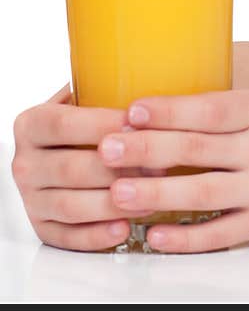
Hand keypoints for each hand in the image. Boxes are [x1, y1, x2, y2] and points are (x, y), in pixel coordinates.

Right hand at [12, 84, 157, 250]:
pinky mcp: (44, 226)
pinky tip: (124, 228)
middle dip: (119, 169)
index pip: (63, 124)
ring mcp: (32, 197)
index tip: (141, 126)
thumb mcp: (94, 95)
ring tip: (152, 197)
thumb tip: (153, 73)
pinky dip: (96, 236)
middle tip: (160, 166)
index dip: (103, 126)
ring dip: (115, 203)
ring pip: (71, 206)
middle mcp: (25, 161)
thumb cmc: (98, 120)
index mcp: (33, 124)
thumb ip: (108, 87)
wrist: (78, 148)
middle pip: (71, 169)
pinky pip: (67, 237)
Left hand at [97, 89, 248, 252]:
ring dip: (158, 193)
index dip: (169, 110)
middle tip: (106, 150)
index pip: (210, 110)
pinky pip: (220, 233)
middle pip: (199, 148)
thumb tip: (141, 117)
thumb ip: (213, 114)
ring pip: (204, 192)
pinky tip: (156, 235)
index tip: (131, 111)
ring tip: (119, 193)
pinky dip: (186, 237)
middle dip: (148, 149)